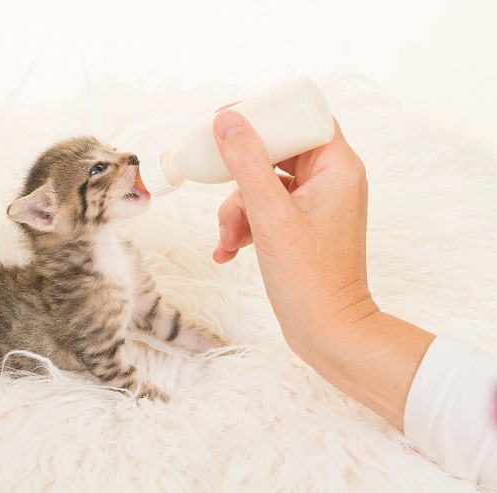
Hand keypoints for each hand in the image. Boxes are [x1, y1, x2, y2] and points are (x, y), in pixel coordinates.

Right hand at [212, 110, 433, 428]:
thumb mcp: (270, 215)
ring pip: (263, 183)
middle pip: (276, 151)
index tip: (226, 122)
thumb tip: (227, 120)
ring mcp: (315, 204)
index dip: (263, 116)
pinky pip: (264, 209)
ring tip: (227, 238)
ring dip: (236, 208)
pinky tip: (228, 250)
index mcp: (337, 167)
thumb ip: (247, 163)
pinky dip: (244, 224)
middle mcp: (330, 180)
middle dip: (239, 174)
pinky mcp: (300, 227)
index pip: (301, 118)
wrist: (326, 331)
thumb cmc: (310, 277)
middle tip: (212, 175)